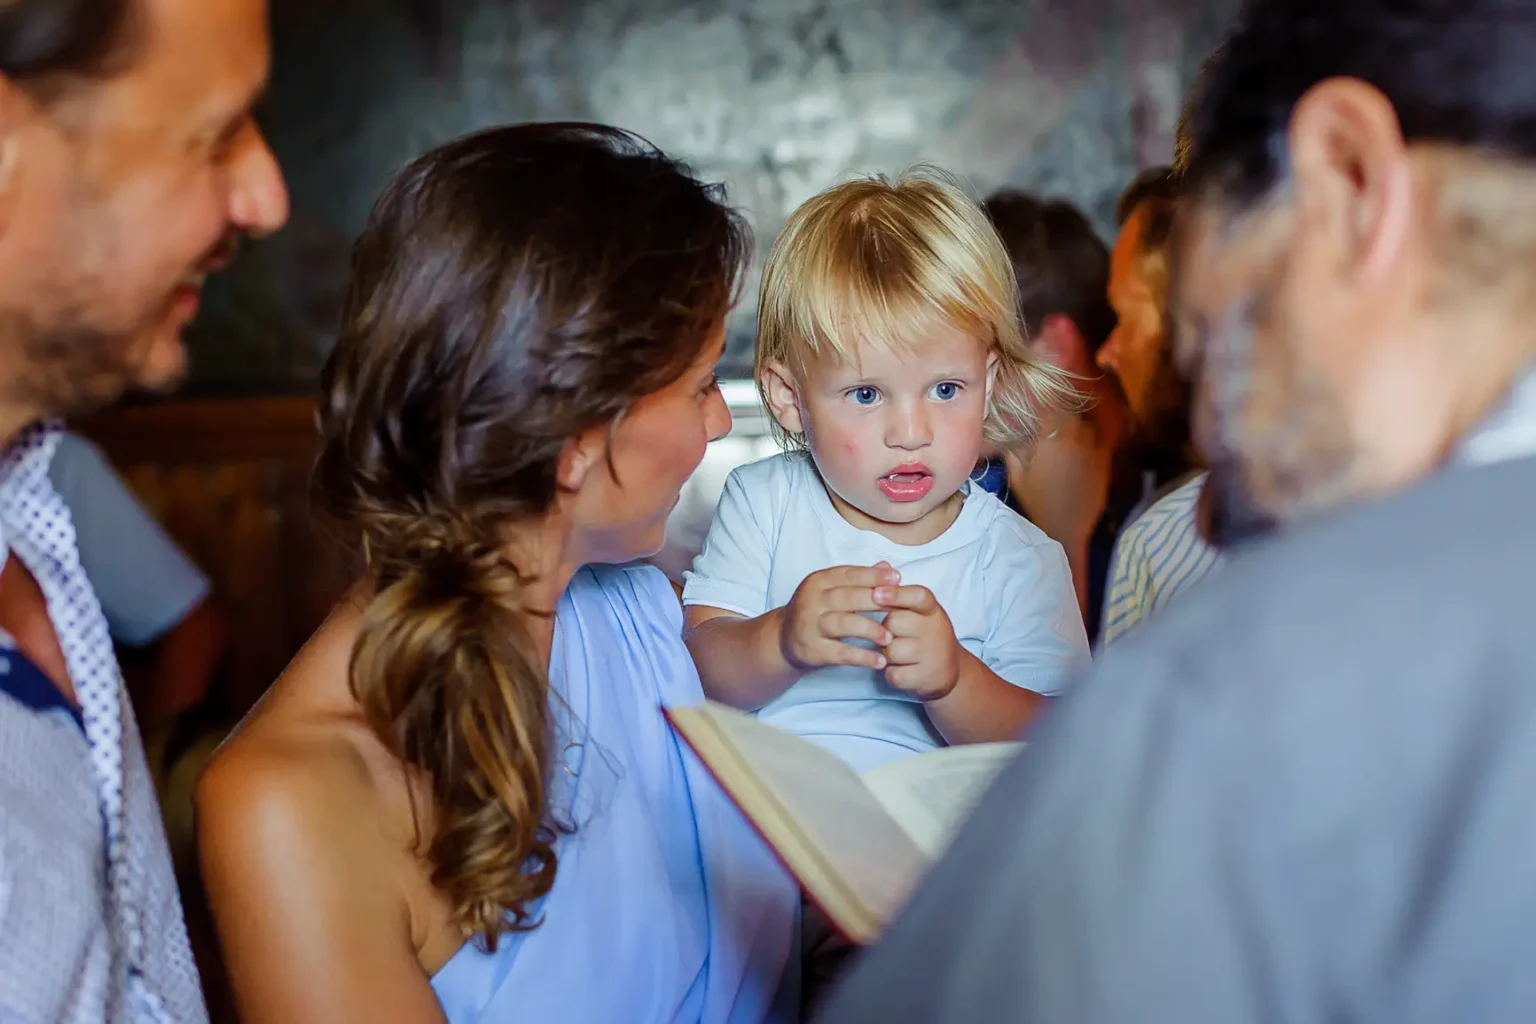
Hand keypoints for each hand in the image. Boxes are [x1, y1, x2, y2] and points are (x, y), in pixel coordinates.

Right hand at [779, 562, 900, 671]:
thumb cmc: (816, 610)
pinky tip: (880, 661)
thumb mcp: (832, 590)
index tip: (897, 579)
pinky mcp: (813, 650)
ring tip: (890, 637)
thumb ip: (859, 579)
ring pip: (844, 624)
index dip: (873, 576)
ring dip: (870, 630)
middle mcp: (812, 601)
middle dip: (875, 601)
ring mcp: (810, 626)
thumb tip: (889, 568)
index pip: (848, 575)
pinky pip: (841, 653)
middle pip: (847, 598)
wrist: (784, 638)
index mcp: (818, 581)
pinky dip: (862, 657)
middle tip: (899, 607)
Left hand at [874, 583, 960, 700]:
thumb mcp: (918, 611)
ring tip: (898, 654)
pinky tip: (902, 670)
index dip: (896, 594)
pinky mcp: (925, 677)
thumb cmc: (924, 634)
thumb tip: (881, 565)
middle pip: (893, 623)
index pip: (918, 596)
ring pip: (890, 650)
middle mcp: (934, 629)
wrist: (949, 670)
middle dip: (885, 629)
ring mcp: (931, 654)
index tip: (876, 593)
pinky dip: (891, 674)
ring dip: (886, 655)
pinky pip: (892, 674)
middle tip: (893, 634)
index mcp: (931, 609)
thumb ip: (898, 591)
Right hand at [1004, 406, 1115, 546]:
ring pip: (1087, 426)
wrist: (1066, 528)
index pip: (1049, 410)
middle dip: (1060, 417)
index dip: (1043, 409)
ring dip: (1077, 427)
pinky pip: (1100, 442)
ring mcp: (1093, 449)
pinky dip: (1092, 440)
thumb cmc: (1037, 503)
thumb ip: (1013, 451)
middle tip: (1051, 425)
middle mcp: (1075, 438)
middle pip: (1070, 414)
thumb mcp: (1017, 477)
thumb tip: (1011, 434)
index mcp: (1051, 439)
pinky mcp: (1105, 461)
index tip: (1037, 413)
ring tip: (1067, 436)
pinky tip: (1083, 449)